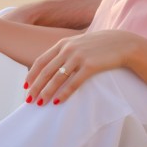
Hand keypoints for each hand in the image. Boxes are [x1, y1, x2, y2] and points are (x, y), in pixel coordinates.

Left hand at [25, 30, 141, 105]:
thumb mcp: (78, 44)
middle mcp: (68, 49)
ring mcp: (78, 57)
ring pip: (57, 78)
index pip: (41, 61)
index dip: (32, 74)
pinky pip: (74, 83)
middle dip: (36, 86)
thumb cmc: (98, 46)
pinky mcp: (90, 66)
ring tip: (41, 103)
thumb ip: (65, 51)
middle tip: (29, 100)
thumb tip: (52, 65)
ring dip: (47, 92)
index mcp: (62, 44)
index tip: (25, 86)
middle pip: (46, 71)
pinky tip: (58, 102)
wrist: (121, 43)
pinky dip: (64, 93)